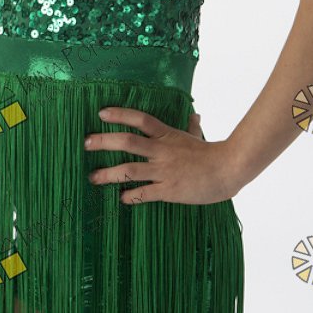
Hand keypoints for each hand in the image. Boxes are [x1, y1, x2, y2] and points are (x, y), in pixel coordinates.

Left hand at [84, 105, 237, 205]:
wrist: (227, 169)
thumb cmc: (211, 153)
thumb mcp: (198, 137)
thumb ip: (192, 127)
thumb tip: (194, 115)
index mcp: (167, 135)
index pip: (140, 119)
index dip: (120, 114)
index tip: (101, 113)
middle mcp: (161, 150)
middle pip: (127, 142)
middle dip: (104, 142)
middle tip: (86, 143)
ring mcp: (163, 170)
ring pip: (129, 170)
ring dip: (108, 174)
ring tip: (93, 177)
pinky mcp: (168, 190)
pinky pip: (144, 193)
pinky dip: (131, 196)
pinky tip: (121, 199)